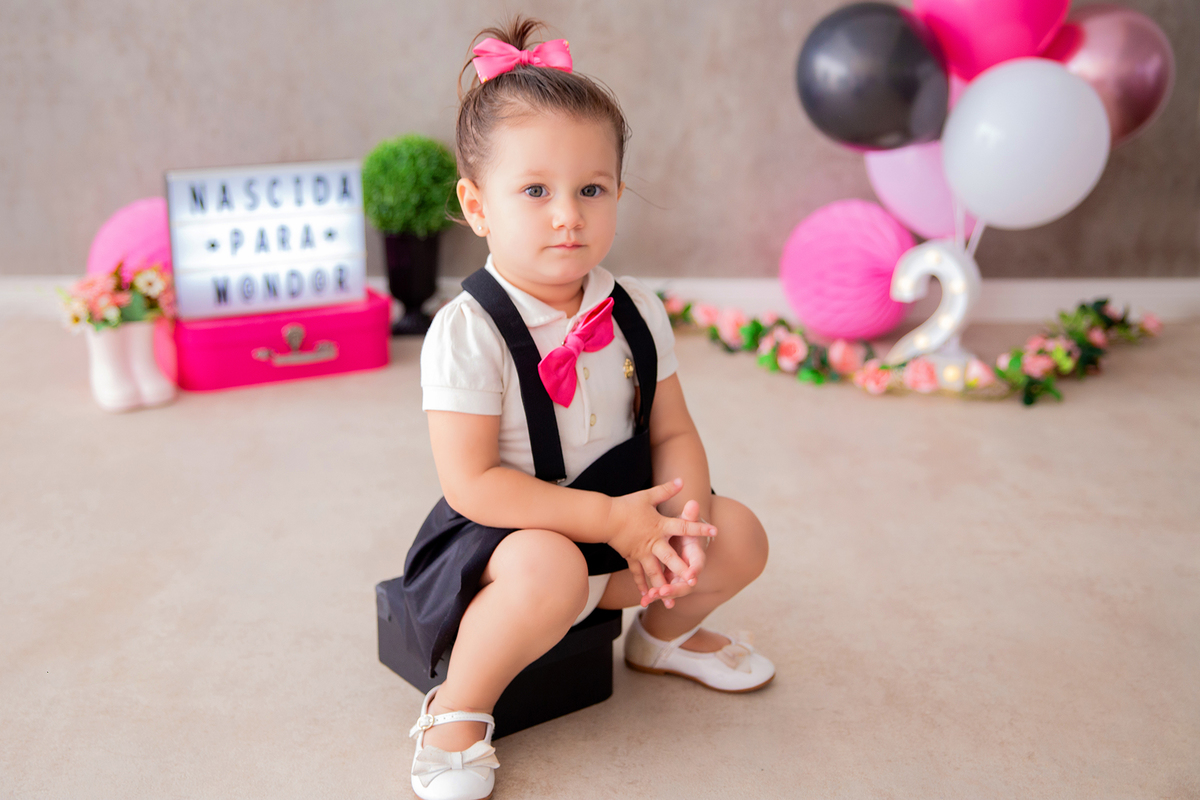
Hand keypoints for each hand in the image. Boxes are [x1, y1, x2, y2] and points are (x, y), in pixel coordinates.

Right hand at [606, 479, 716, 602]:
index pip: (684, 527)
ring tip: (669, 600)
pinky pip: (638, 574)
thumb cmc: (627, 506)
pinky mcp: (631, 558)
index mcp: (660, 526)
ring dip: (662, 586)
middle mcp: (654, 542)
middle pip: (670, 558)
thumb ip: (666, 490)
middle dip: (681, 571)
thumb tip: (681, 480)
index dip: (699, 529)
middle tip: (692, 581)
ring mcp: (642, 553)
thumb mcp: (648, 496)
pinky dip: (642, 585)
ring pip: (654, 572)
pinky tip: (646, 596)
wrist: (604, 518)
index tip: (715, 532)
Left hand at [641, 499, 708, 607]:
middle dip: (674, 589)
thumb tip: (693, 503)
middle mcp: (687, 569)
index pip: (697, 566)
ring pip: (670, 589)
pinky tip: (642, 601)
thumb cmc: (686, 526)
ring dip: (660, 595)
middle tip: (663, 592)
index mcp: (695, 555)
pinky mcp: (666, 577)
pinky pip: (659, 589)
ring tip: (648, 599)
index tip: (690, 578)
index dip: (694, 572)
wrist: (681, 534)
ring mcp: (677, 575)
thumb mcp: (687, 519)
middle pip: (684, 584)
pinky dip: (651, 594)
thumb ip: (690, 514)